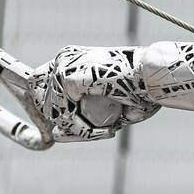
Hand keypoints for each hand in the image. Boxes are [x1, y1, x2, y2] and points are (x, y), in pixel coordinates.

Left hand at [29, 46, 158, 141]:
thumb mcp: (108, 105)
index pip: (40, 82)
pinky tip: (104, 129)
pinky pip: (63, 115)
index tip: (62, 124)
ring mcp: (63, 66)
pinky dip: (81, 129)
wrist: (157, 75)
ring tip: (104, 130)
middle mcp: (64, 58)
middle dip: (56, 116)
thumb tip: (55, 135)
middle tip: (88, 129)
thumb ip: (82, 118)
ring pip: (50, 110)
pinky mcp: (68, 78)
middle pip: (36, 93)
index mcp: (72, 58)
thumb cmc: (142, 89)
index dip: (46, 105)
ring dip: (75, 128)